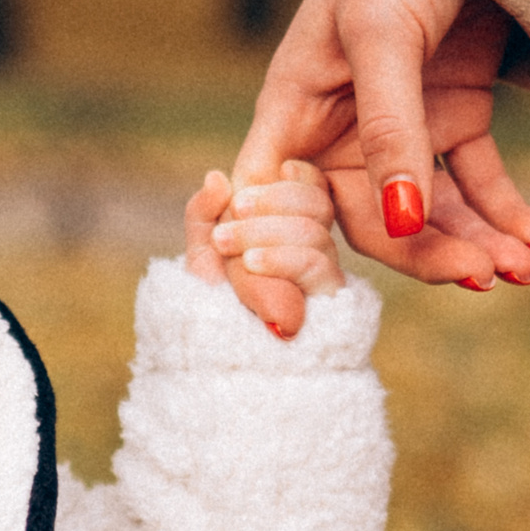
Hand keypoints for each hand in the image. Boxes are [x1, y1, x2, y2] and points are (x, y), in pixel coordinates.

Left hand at [186, 164, 342, 333]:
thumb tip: (217, 177)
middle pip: (318, 204)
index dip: (295, 178)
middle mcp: (315, 245)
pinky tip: (251, 261)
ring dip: (266, 231)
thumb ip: (204, 215)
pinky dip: (281, 257)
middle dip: (270, 203)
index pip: (313, 186)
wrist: (218, 353)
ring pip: (315, 231)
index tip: (258, 184)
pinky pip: (317, 265)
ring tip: (226, 243)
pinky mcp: (328, 300)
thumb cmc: (210, 304)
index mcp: (291, 224)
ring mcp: (323, 272)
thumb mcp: (201, 254)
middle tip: (231, 215)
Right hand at [228, 0, 529, 335]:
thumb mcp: (383, 39)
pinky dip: (505, 215)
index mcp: (291, 118)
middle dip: (422, 256)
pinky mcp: (452, 126)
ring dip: (472, 245)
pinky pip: (476, 187)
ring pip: (428, 217)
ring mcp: (397, 138)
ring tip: (519, 267)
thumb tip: (405, 220)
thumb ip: (390, 131)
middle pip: (366, 226)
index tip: (288, 322)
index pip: (265, 213)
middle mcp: (336, 140)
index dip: (266, 269)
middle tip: (477, 276)